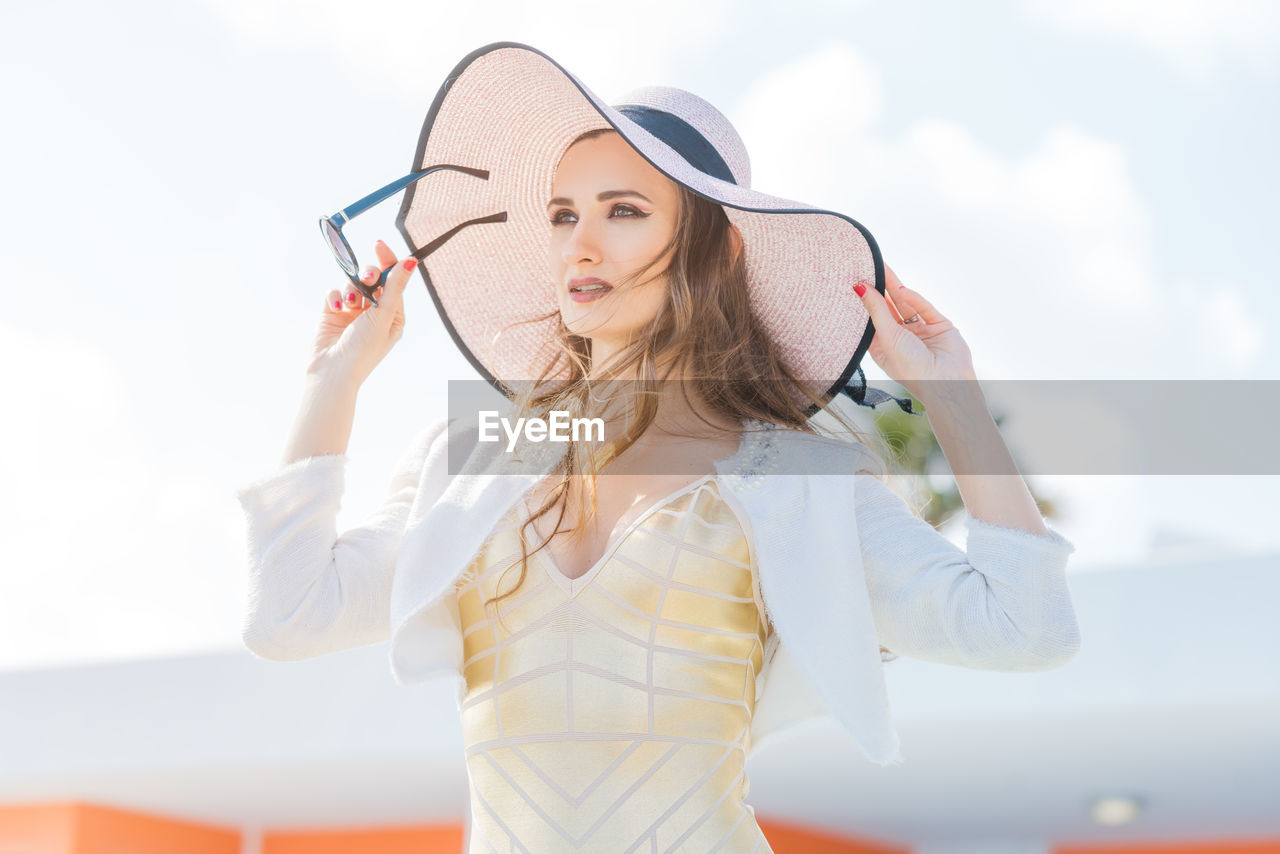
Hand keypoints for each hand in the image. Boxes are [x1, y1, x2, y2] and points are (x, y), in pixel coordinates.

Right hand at [308, 239, 416, 385]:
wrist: (332, 372)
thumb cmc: (363, 349)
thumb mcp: (384, 315)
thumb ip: (395, 286)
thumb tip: (411, 262)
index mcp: (393, 316)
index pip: (393, 281)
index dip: (388, 262)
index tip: (379, 245)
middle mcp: (374, 313)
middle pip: (373, 279)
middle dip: (368, 274)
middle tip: (366, 277)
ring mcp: (352, 313)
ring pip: (352, 283)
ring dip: (350, 288)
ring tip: (350, 301)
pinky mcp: (333, 313)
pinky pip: (334, 292)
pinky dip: (335, 297)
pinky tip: (336, 308)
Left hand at [853, 263, 975, 400]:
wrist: (947, 382)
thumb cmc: (911, 368)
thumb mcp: (887, 336)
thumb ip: (875, 310)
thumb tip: (859, 287)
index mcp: (884, 347)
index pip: (872, 320)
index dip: (865, 302)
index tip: (855, 281)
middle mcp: (902, 339)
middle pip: (888, 308)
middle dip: (880, 289)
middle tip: (870, 266)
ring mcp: (921, 332)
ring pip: (906, 305)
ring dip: (895, 288)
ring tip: (883, 268)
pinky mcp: (939, 326)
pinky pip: (925, 309)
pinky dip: (914, 299)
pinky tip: (902, 290)